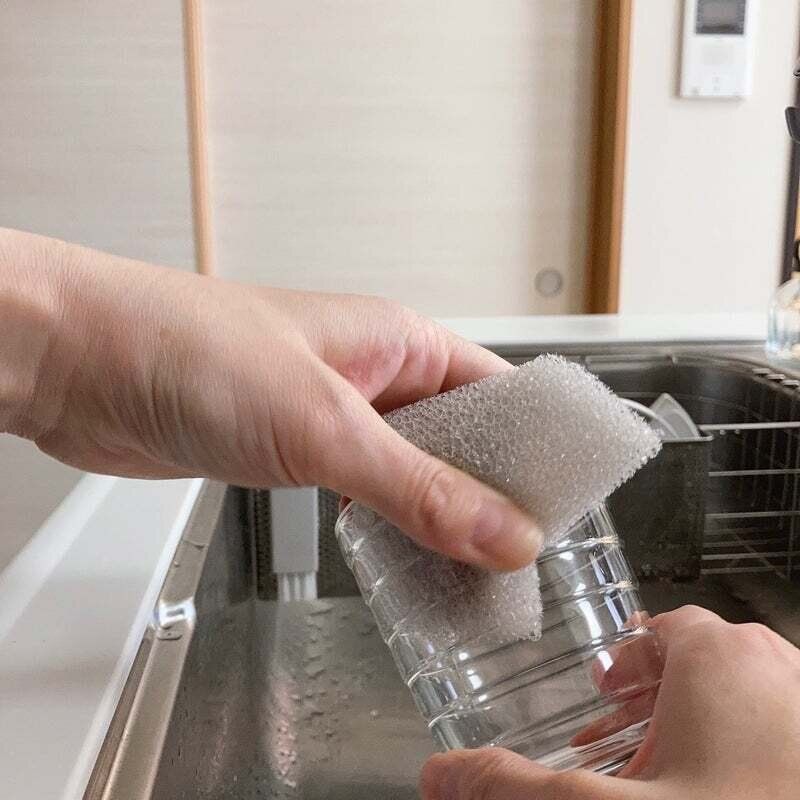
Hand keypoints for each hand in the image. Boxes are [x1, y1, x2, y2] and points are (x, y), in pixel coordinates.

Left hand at [0, 228, 540, 568]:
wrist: (86, 361)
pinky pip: (365, 489)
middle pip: (460, 441)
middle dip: (489, 496)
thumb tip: (503, 532)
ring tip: (471, 572)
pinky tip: (402, 558)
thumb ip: (416, 487)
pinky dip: (387, 523)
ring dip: (437, 516)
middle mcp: (375, 375)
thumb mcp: (324, 426)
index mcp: (400, 342)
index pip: (498, 396)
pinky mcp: (297, 448)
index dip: (534, 452)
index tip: (561, 510)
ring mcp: (335, 414)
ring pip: (412, 470)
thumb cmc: (191, 349)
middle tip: (519, 560)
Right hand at [420, 605, 799, 798]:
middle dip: (662, 701)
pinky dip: (750, 755)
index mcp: (726, 660)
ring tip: (671, 778)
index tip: (603, 692)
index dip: (626, 660)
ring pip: (752, 702)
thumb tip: (440, 777)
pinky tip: (720, 790)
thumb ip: (513, 788)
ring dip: (708, 732)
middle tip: (629, 742)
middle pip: (708, 663)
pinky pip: (780, 735)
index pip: (665, 628)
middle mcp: (783, 675)